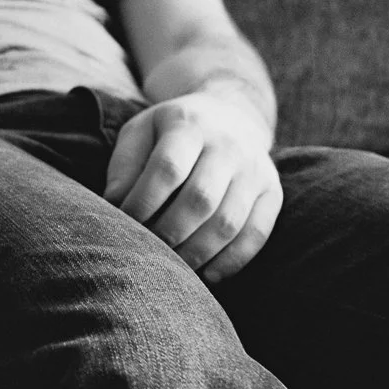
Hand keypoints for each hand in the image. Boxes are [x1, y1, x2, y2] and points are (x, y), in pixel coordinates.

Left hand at [102, 92, 282, 282]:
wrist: (231, 114)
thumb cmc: (171, 132)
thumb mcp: (141, 132)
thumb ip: (125, 166)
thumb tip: (115, 204)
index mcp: (189, 125)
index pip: (167, 168)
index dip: (144, 201)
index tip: (125, 222)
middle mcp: (228, 145)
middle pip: (200, 199)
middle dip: (169, 232)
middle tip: (148, 250)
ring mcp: (255, 169)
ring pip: (229, 222)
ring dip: (198, 252)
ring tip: (174, 267)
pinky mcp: (273, 191)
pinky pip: (257, 233)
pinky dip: (233, 260)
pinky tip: (209, 274)